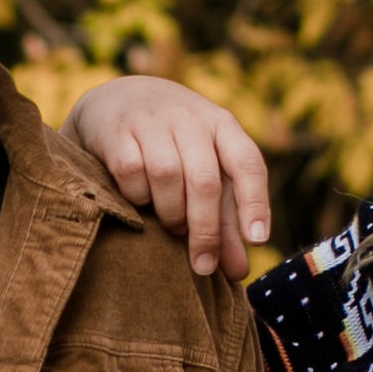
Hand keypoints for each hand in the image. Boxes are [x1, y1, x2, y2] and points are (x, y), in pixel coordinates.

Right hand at [60, 74, 270, 278]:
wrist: (116, 100)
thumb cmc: (172, 144)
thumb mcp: (204, 170)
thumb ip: (223, 219)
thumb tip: (238, 272)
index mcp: (221, 125)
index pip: (248, 163)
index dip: (255, 203)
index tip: (256, 241)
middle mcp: (190, 118)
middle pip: (205, 180)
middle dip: (206, 229)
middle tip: (203, 265)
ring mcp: (151, 120)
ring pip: (167, 175)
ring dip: (171, 212)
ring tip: (172, 225)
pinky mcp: (116, 130)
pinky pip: (130, 170)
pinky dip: (137, 195)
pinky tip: (140, 201)